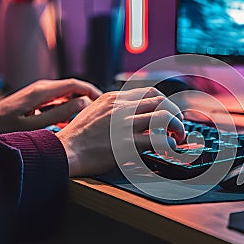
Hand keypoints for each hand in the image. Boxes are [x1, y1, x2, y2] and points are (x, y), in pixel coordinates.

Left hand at [0, 79, 101, 133]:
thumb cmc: (5, 127)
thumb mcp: (36, 124)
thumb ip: (61, 113)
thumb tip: (84, 103)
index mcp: (43, 91)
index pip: (75, 84)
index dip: (92, 91)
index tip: (103, 101)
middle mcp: (43, 87)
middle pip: (73, 87)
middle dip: (88, 96)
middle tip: (100, 110)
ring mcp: (39, 92)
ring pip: (66, 93)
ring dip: (79, 103)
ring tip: (89, 116)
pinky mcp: (37, 98)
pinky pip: (58, 100)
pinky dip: (68, 107)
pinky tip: (70, 120)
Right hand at [56, 87, 184, 176]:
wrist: (65, 151)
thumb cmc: (77, 136)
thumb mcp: (93, 110)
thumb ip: (113, 108)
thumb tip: (132, 112)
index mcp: (114, 98)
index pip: (149, 92)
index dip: (164, 103)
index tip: (167, 113)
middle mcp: (121, 107)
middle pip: (161, 101)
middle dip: (174, 113)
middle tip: (177, 126)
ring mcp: (124, 124)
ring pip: (164, 117)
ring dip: (177, 127)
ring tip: (178, 138)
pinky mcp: (127, 143)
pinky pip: (158, 139)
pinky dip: (169, 143)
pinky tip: (170, 148)